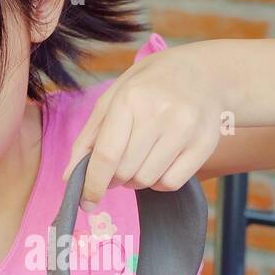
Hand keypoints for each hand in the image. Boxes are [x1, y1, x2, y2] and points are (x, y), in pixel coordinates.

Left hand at [62, 42, 222, 210]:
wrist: (203, 72)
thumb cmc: (150, 86)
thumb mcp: (113, 98)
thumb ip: (90, 138)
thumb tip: (70, 177)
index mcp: (131, 99)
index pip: (106, 155)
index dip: (92, 184)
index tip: (86, 202)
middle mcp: (160, 113)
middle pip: (125, 172)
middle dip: (115, 178)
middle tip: (119, 165)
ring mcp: (186, 129)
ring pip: (147, 180)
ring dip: (136, 180)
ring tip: (141, 158)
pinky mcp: (204, 145)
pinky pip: (171, 183)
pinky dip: (159, 182)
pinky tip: (159, 163)